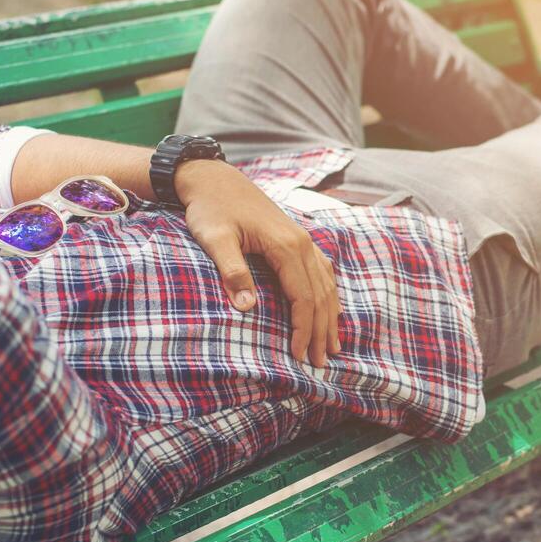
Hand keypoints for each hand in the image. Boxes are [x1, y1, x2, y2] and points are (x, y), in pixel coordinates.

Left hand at [176, 161, 341, 365]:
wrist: (213, 178)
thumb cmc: (210, 208)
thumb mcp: (214, 238)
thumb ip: (232, 271)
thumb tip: (247, 307)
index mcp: (285, 245)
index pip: (304, 297)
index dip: (303, 329)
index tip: (298, 356)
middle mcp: (301, 243)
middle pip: (320, 295)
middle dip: (321, 331)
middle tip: (319, 363)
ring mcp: (302, 239)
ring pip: (326, 284)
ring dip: (329, 317)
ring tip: (330, 345)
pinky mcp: (296, 238)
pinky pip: (322, 271)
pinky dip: (328, 295)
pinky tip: (329, 309)